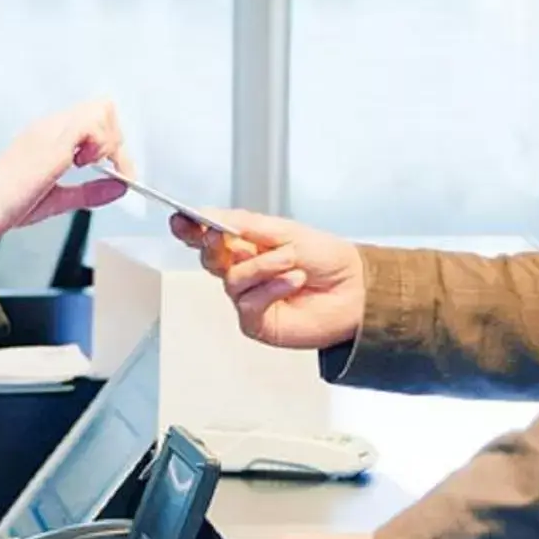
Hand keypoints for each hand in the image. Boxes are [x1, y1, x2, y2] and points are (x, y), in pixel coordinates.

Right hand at [0, 98, 131, 246]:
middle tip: (112, 168)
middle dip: (116, 139)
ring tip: (96, 166)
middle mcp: (49, 127)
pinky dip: (101, 146)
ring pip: (101, 110)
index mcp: (47, 135)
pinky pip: (93, 124)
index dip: (111, 142)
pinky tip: (86, 165)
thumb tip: (119, 186)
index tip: (116, 170)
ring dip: (109, 141)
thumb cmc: (7, 206)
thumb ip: (90, 192)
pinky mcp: (52, 142)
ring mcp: (50, 131)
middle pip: (102, 108)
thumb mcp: (59, 199)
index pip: (92, 118)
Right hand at [168, 209, 366, 351]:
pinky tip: (292, 281)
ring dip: (262, 267)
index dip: (191, 228)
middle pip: (210, 258)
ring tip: (291, 263)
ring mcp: (248, 299)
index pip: (210, 236)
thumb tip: (213, 216)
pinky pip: (248, 304)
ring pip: (232, 281)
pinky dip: (270, 288)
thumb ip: (247, 225)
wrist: (356, 289)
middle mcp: (244, 272)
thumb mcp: (286, 231)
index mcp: (248, 246)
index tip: (181, 219)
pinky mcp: (257, 323)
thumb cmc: (327, 260)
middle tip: (220, 234)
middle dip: (213, 245)